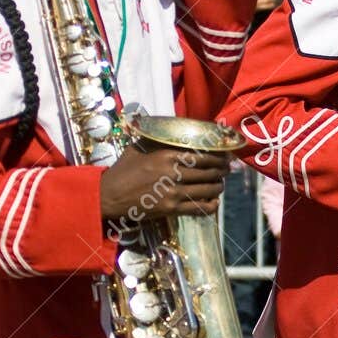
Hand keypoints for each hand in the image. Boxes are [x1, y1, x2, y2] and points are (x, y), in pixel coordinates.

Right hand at [99, 144, 230, 221]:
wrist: (109, 196)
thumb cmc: (122, 171)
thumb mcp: (137, 148)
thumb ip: (154, 140)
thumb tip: (165, 129)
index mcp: (167, 155)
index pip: (202, 154)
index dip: (218, 156)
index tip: (225, 156)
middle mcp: (173, 172)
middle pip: (208, 171)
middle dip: (222, 171)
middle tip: (227, 170)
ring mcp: (173, 192)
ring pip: (206, 189)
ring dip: (218, 187)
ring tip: (220, 185)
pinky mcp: (171, 208)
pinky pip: (198, 208)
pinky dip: (210, 206)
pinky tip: (214, 203)